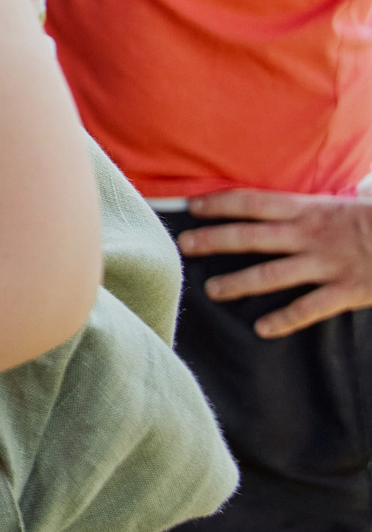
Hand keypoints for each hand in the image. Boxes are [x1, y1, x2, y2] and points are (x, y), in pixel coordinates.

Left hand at [179, 190, 371, 336]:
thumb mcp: (342, 202)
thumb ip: (310, 206)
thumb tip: (282, 203)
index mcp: (309, 208)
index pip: (254, 202)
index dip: (221, 203)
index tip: (192, 206)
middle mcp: (311, 234)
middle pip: (252, 236)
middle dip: (215, 239)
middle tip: (184, 245)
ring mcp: (327, 263)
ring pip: (273, 274)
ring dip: (239, 282)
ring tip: (212, 290)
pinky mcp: (346, 290)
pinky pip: (309, 308)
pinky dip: (286, 319)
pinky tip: (263, 329)